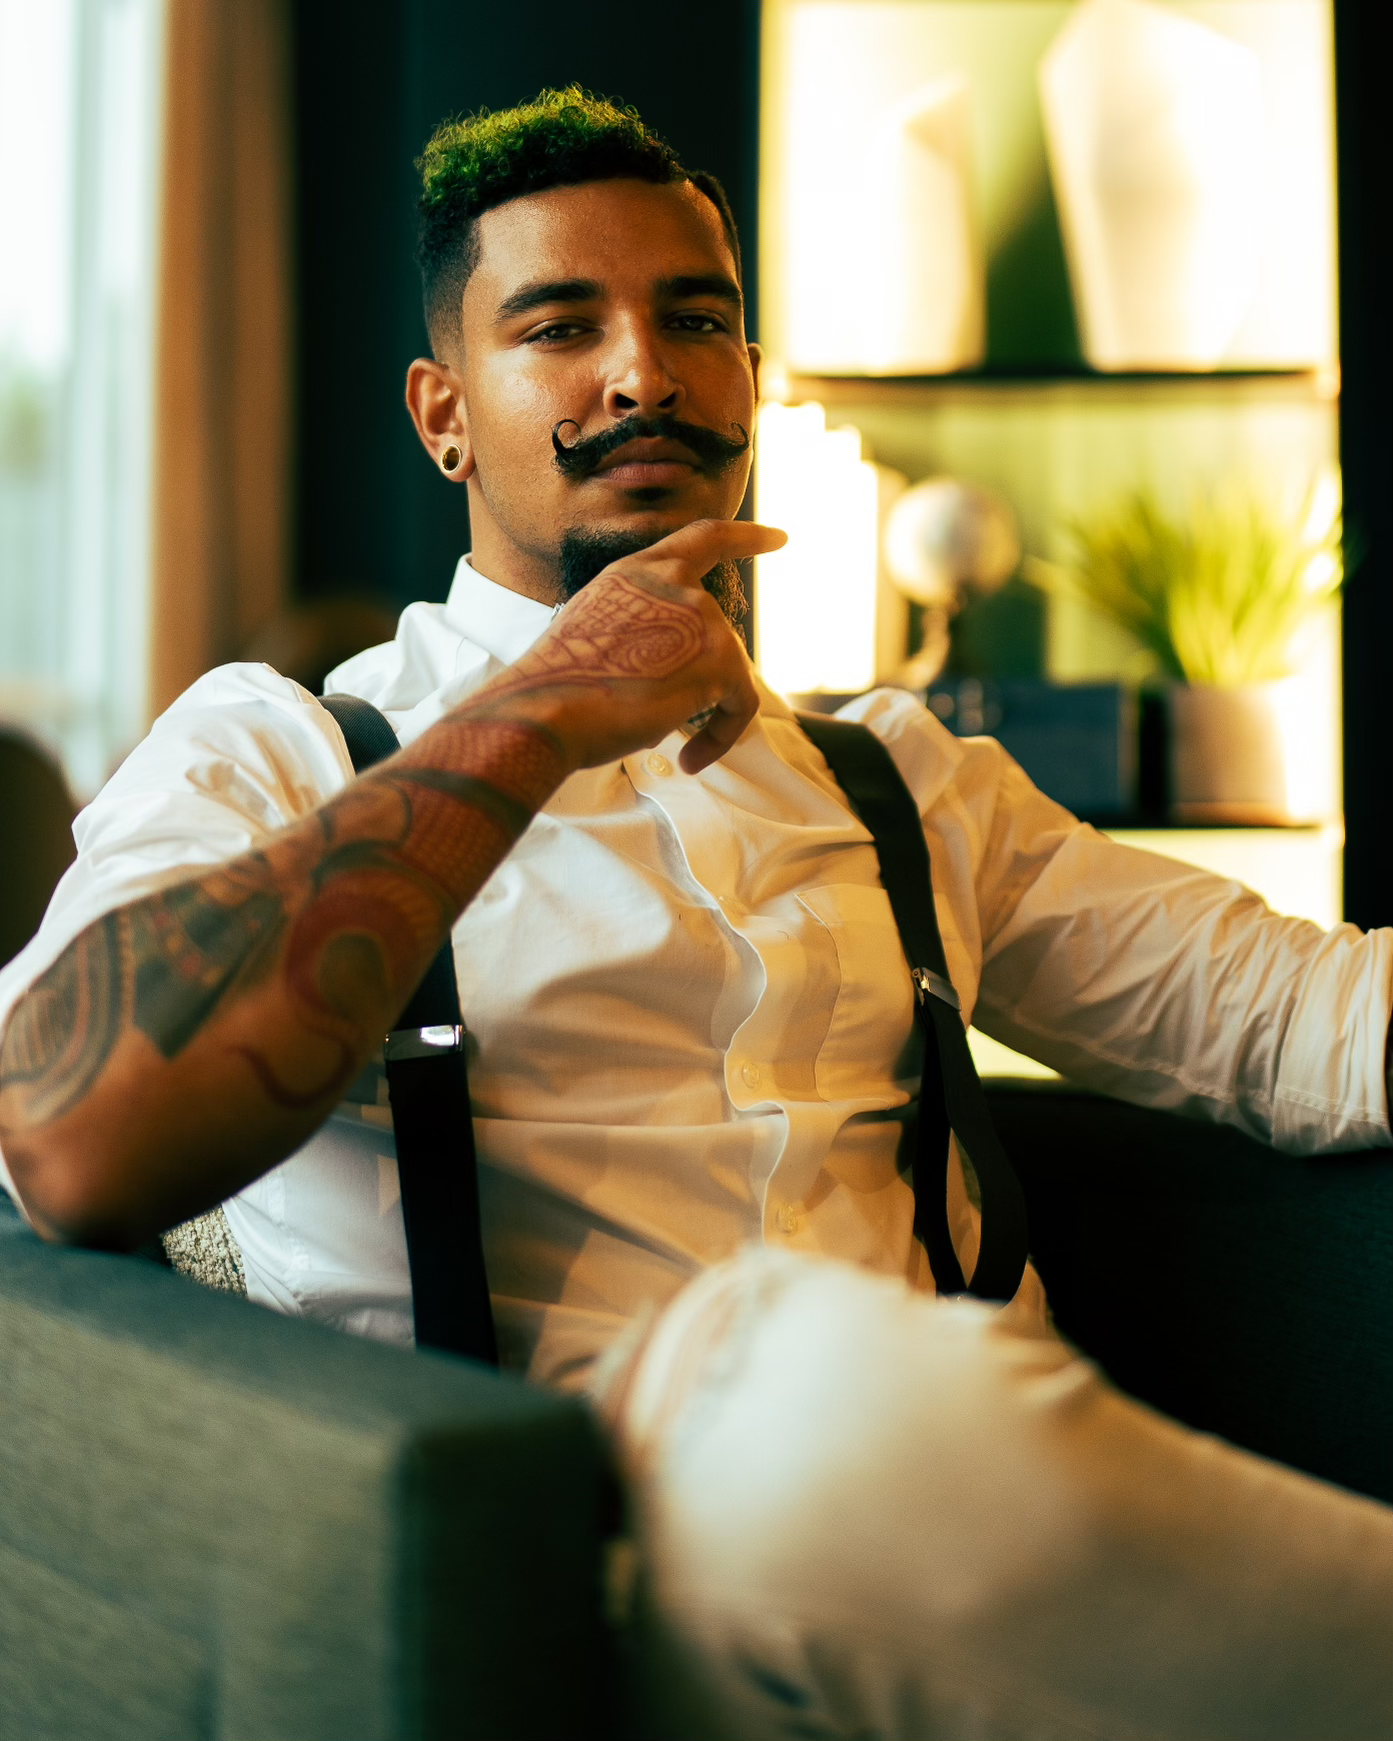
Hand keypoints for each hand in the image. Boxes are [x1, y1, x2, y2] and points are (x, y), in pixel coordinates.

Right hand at [469, 518, 786, 773]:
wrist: (546, 710)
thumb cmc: (559, 691)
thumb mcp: (596, 637)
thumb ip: (641, 634)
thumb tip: (677, 677)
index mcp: (637, 574)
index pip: (701, 540)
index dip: (744, 538)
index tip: (779, 537)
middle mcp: (672, 584)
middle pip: (717, 636)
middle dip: (703, 684)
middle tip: (662, 723)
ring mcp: (699, 616)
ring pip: (728, 675)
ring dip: (707, 716)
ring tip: (669, 748)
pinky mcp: (719, 657)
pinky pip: (739, 704)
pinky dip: (721, 737)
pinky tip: (689, 760)